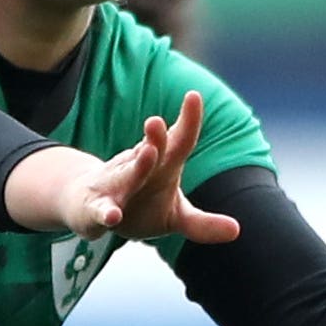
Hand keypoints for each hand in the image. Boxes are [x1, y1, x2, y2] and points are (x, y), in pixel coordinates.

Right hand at [6, 93, 242, 246]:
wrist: (88, 205)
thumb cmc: (141, 205)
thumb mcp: (176, 217)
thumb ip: (203, 224)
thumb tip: (237, 230)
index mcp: (162, 167)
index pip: (179, 142)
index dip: (189, 121)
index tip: (193, 95)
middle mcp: (139, 171)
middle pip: (152, 152)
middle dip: (158, 139)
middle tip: (159, 122)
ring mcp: (116, 188)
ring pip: (128, 175)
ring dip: (138, 164)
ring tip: (147, 152)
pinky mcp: (96, 209)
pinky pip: (101, 210)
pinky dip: (106, 211)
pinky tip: (113, 215)